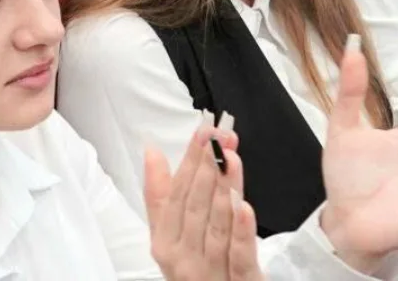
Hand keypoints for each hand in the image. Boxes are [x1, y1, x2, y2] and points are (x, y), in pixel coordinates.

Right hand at [146, 126, 264, 280]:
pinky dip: (242, 231)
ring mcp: (210, 273)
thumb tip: (151, 151)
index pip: (176, 194)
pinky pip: (239, 258)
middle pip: (195, 206)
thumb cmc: (193, 269)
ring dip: (224, 188)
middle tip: (219, 134)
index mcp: (164, 242)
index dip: (190, 161)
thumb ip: (160, 196)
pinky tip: (245, 206)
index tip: (203, 131)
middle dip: (207, 167)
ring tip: (230, 156)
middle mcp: (183, 258)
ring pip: (217, 226)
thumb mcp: (170, 235)